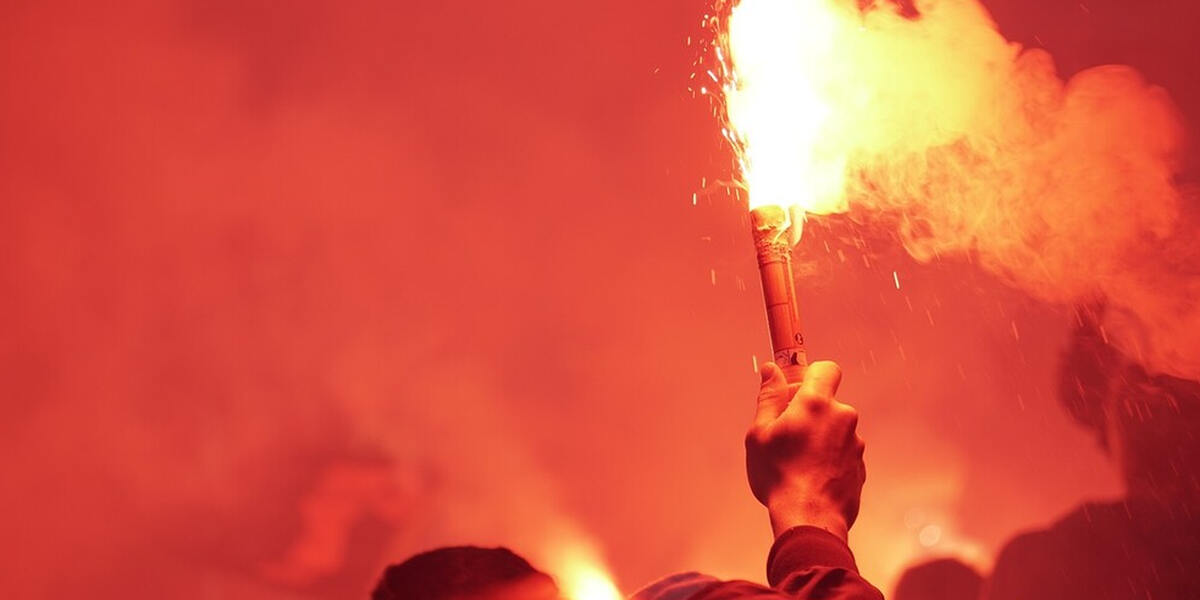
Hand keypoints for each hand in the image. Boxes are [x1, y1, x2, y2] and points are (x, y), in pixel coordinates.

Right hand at [745, 361, 865, 540]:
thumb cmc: (779, 475)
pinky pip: (843, 454)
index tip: (796, 388)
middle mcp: (843, 418)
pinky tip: (812, 478)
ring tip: (798, 464)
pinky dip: (830, 460)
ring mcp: (855, 444)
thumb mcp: (760, 433)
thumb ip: (769, 397)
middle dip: (810, 414)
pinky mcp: (860, 467)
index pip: (826, 369)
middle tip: (787, 435)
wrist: (809, 519)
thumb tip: (770, 370)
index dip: (811, 374)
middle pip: (828, 403)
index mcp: (817, 403)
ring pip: (835, 431)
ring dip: (820, 439)